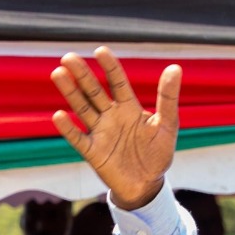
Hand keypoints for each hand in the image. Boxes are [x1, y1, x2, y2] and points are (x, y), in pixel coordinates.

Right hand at [51, 47, 181, 209]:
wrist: (148, 184)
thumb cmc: (158, 153)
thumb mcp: (167, 124)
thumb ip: (168, 98)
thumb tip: (175, 67)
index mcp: (129, 108)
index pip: (118, 83)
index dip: (110, 67)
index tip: (100, 50)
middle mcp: (111, 117)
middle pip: (94, 92)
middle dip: (83, 75)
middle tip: (68, 57)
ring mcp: (100, 133)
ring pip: (82, 109)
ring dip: (71, 93)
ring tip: (58, 74)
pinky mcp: (93, 152)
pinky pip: (78, 138)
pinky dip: (68, 128)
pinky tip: (59, 115)